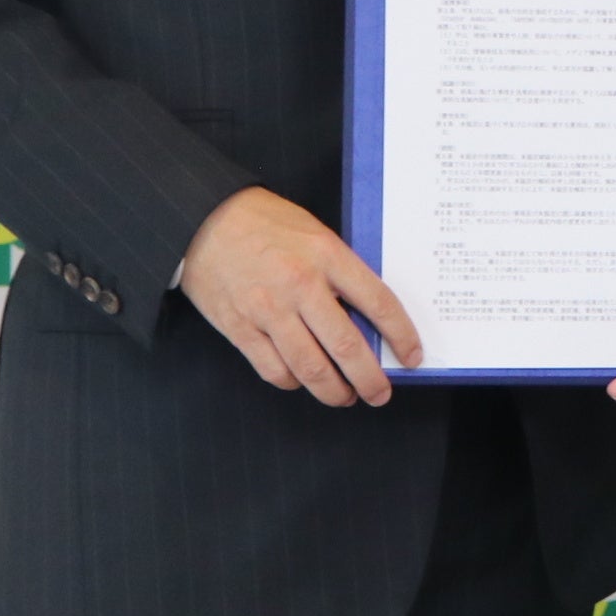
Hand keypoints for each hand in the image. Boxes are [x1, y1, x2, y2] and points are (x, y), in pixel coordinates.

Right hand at [181, 185, 419, 407]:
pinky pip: (274, 370)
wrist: (204, 218)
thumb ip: (340, 271)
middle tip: (380, 394)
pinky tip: (302, 380)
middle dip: (370, 379)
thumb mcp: (314, 232)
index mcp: (326, 255)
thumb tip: (367, 316)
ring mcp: (268, 309)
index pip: (378, 303)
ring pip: (311, 368)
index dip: (401, 335)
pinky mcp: (240, 327)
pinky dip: (294, 382)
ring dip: (334, 392)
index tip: (412, 356)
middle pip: (347, 347)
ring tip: (345, 396)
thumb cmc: (263, 222)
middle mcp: (300, 285)